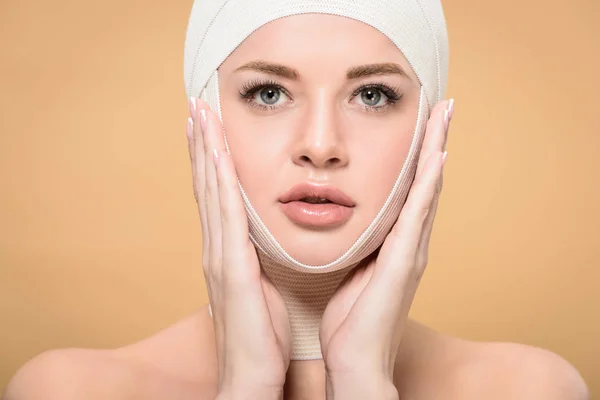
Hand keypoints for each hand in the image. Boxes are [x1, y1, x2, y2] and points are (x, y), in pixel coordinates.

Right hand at [186, 97, 291, 399]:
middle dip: (202, 143)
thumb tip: (267, 243)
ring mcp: (220, 256)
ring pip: (211, 191)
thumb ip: (261, 262)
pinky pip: (226, 214)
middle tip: (197, 106)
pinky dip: (219, 180)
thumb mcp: (265, 290)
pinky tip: (218, 152)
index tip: (210, 128)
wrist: (253, 376)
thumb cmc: (263, 337)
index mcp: (228, 253)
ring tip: (200, 114)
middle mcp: (217, 248)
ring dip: (206, 150)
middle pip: (208, 185)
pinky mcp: (231, 267)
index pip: (217, 196)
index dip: (212, 161)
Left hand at [319, 99, 453, 398]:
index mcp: (393, 242)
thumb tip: (345, 221)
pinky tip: (436, 157)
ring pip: (427, 190)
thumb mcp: (351, 269)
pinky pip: (417, 217)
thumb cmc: (350, 319)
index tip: (420, 120)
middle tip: (442, 103)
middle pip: (425, 181)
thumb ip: (357, 244)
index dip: (417, 154)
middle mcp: (409, 241)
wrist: (354, 359)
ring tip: (445, 114)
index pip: (408, 189)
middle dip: (434, 141)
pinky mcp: (403, 263)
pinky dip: (428, 186)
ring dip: (437, 150)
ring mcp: (410, 251)